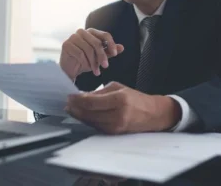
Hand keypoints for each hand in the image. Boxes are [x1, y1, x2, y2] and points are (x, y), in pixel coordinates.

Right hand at [60, 28, 123, 79]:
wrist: (69, 69)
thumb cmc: (84, 61)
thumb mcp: (99, 57)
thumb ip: (109, 52)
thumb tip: (122, 47)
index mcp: (91, 32)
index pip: (105, 34)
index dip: (111, 44)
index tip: (115, 54)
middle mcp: (82, 32)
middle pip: (97, 43)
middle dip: (102, 56)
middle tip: (106, 66)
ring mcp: (73, 37)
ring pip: (88, 49)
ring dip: (93, 63)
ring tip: (96, 71)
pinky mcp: (66, 44)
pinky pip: (80, 54)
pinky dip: (85, 63)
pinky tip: (86, 68)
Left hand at [65, 82, 181, 133]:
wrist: (153, 114)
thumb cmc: (136, 98)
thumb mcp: (118, 88)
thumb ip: (99, 92)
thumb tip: (81, 96)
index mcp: (119, 100)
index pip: (91, 102)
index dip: (77, 100)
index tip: (69, 97)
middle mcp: (117, 115)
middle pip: (88, 114)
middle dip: (75, 109)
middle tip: (67, 104)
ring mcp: (116, 126)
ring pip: (90, 122)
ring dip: (79, 116)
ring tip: (71, 109)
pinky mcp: (114, 133)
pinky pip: (96, 126)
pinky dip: (87, 121)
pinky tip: (82, 115)